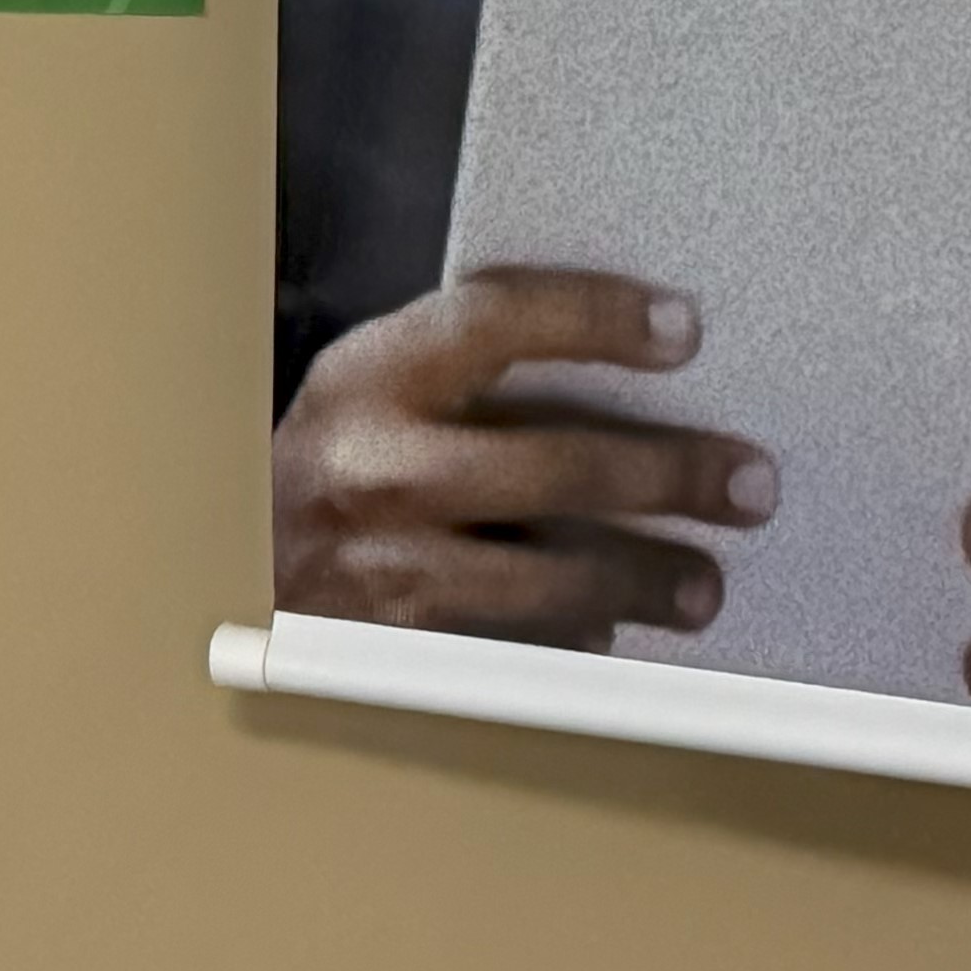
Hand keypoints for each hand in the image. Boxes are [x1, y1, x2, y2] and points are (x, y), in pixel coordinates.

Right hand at [271, 267, 776, 645]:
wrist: (223, 564)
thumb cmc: (329, 462)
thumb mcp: (372, 388)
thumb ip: (465, 370)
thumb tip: (621, 359)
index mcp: (366, 377)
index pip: (494, 320)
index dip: (594, 317)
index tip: (682, 329)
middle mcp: (373, 468)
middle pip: (551, 464)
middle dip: (668, 474)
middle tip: (747, 481)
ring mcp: (384, 568)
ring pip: (548, 577)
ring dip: (645, 579)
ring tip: (705, 583)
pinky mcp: (396, 653)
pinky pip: (513, 650)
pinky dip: (574, 642)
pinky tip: (616, 634)